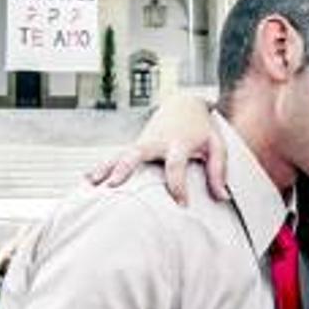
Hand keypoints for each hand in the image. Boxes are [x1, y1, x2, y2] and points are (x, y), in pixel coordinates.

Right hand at [85, 94, 228, 204]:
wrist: (184, 104)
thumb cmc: (202, 130)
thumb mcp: (217, 145)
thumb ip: (218, 170)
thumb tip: (221, 197)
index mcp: (179, 142)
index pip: (176, 164)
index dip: (178, 184)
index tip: (181, 205)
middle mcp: (157, 142)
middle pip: (138, 153)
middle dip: (125, 168)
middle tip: (114, 185)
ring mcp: (143, 143)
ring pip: (121, 154)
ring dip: (106, 168)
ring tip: (92, 185)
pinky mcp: (136, 146)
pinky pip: (117, 157)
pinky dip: (102, 167)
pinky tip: (87, 181)